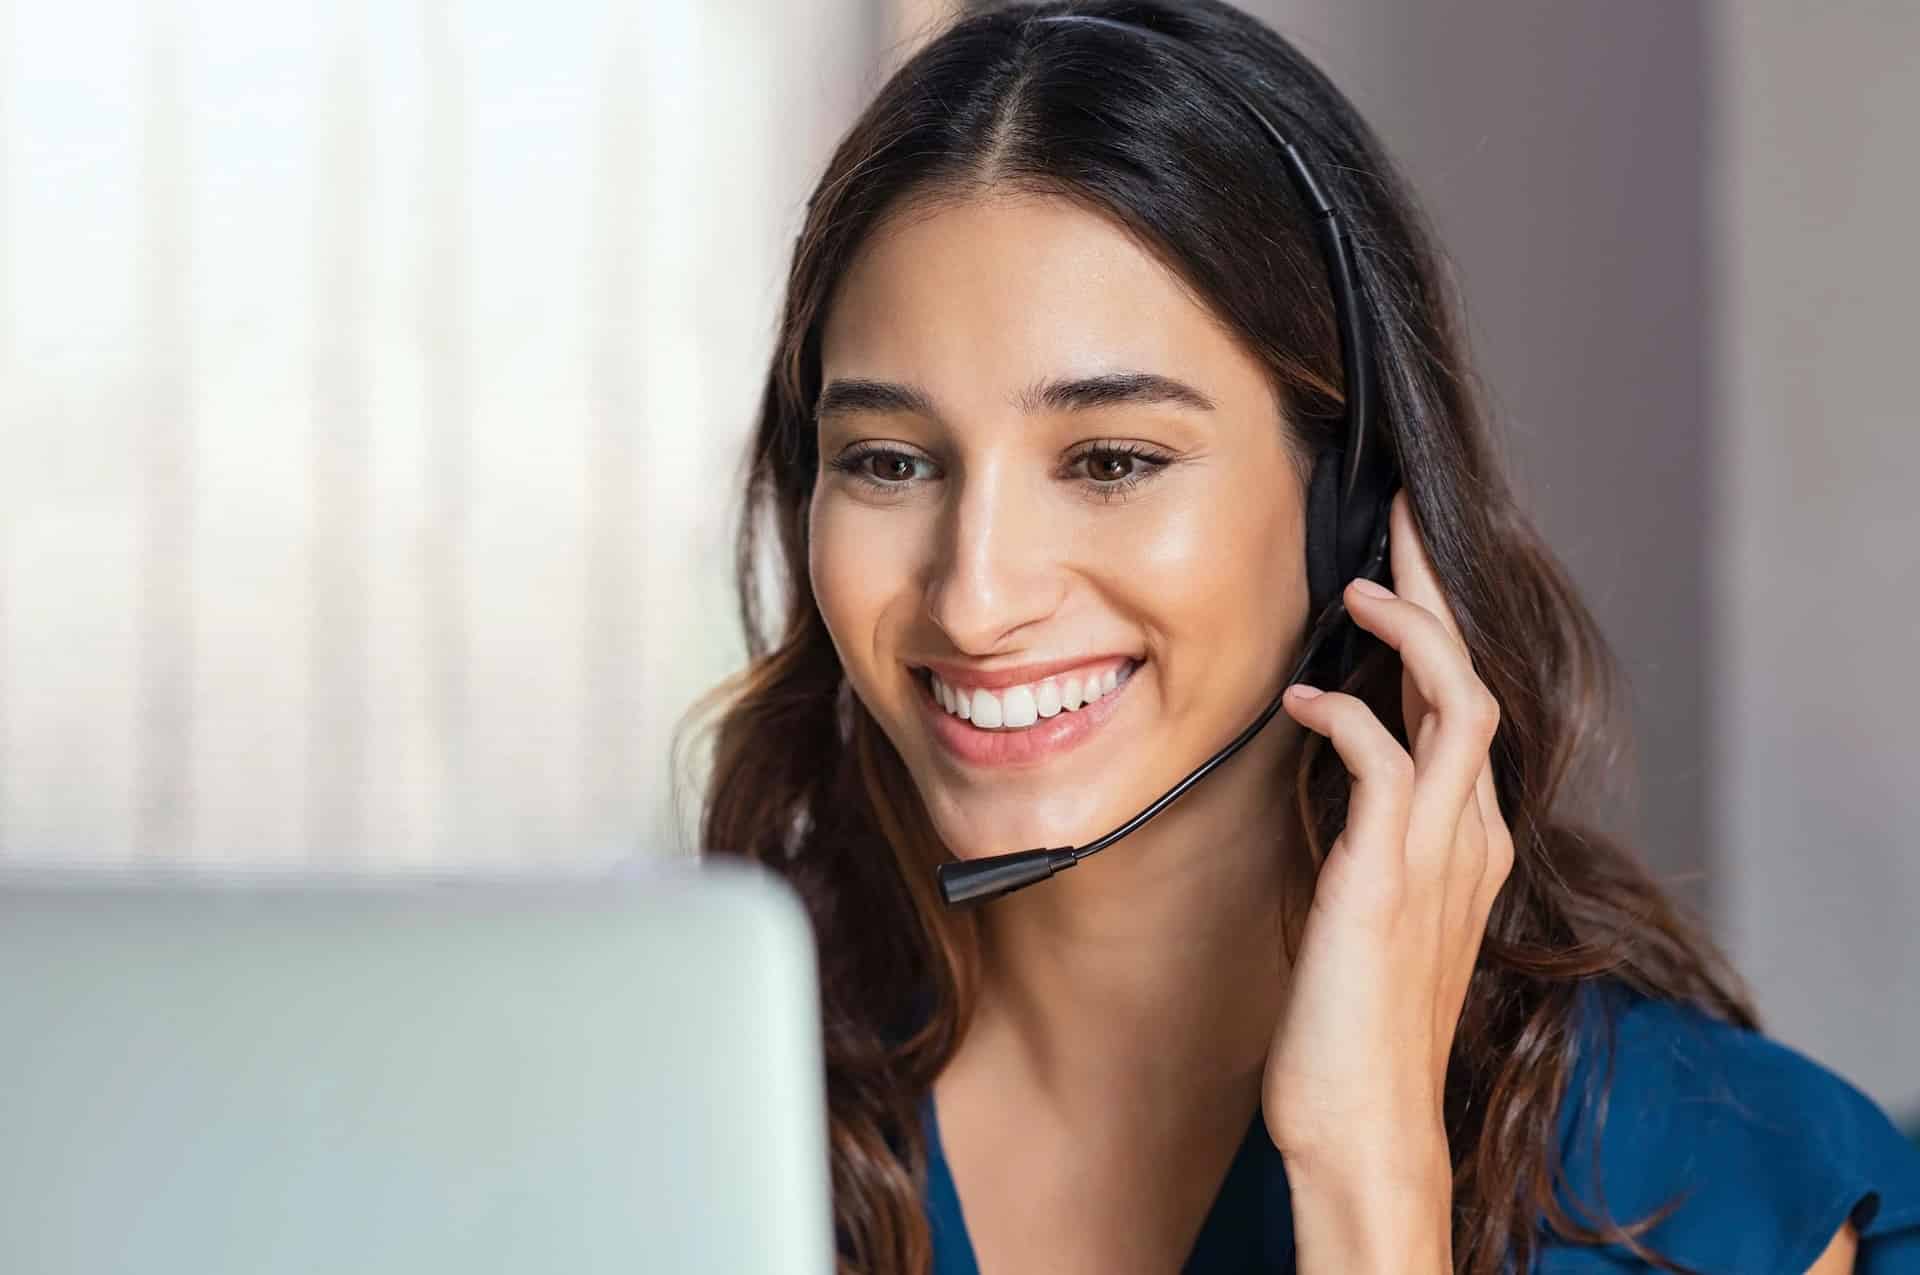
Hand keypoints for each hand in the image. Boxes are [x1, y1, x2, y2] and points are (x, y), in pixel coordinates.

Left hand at [1265, 490, 1514, 1187]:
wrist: (1365, 1123)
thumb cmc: (1355, 1026)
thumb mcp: (1371, 912)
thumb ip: (1371, 841)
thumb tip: (1333, 771)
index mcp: (1470, 841)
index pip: (1464, 706)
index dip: (1437, 630)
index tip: (1400, 569)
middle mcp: (1471, 836)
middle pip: (1473, 679)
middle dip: (1439, 593)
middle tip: (1400, 519)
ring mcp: (1439, 854)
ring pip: (1454, 702)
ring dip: (1410, 632)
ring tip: (1358, 586)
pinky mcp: (1389, 876)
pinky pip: (1387, 762)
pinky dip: (1346, 715)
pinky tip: (1300, 698)